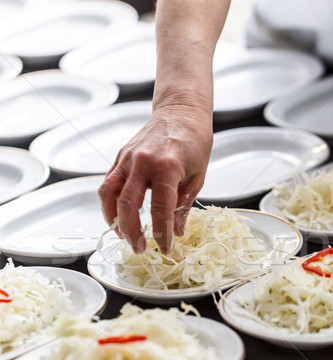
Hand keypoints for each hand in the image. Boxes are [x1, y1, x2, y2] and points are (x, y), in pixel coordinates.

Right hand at [98, 103, 212, 253]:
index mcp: (167, 167)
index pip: (160, 209)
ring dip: (114, 220)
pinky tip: (117, 217)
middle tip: (140, 248)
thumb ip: (183, 206)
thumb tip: (177, 232)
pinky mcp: (120, 156)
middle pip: (128, 205)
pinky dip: (108, 204)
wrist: (181, 111)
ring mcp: (128, 158)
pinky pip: (108, 183)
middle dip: (132, 232)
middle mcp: (143, 162)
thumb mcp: (197, 177)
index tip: (165, 247)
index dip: (162, 233)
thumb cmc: (194, 141)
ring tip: (124, 236)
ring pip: (110, 194)